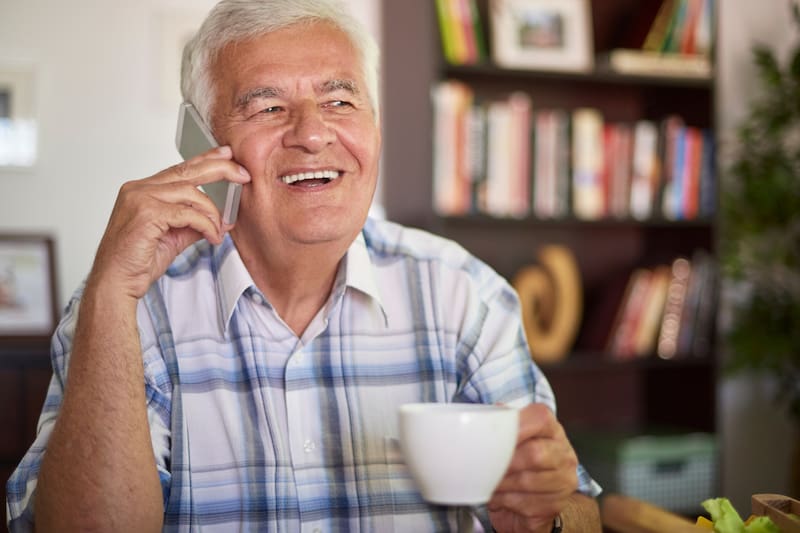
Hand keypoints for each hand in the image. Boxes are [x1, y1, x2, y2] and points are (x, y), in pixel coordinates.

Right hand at [89, 146, 250, 299]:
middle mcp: (139, 189)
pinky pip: (187, 214)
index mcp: (142, 190)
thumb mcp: (174, 237)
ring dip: (212, 212)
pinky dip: (205, 225)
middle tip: (242, 174)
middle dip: (220, 169)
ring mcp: (140, 199)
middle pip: (187, 171)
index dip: (205, 160)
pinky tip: (212, 237)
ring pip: (190, 193)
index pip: (180, 169)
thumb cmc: (137, 261)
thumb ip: (194, 223)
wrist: (116, 282)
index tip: (226, 156)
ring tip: (218, 230)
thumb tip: (221, 219)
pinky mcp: (147, 214)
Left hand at [487, 403, 578, 532]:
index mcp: (552, 430)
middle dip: (504, 461)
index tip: (494, 435)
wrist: (535, 498)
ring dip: (501, 483)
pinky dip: (504, 500)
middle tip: (484, 465)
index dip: (516, 426)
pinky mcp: (555, 505)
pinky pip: (526, 503)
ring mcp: (563, 481)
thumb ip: (501, 425)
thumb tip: (480, 418)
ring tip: (487, 481)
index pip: (540, 419)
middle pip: (535, 453)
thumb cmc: (520, 462)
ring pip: (528, 481)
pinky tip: (497, 496)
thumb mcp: (513, 439)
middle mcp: (563, 454)